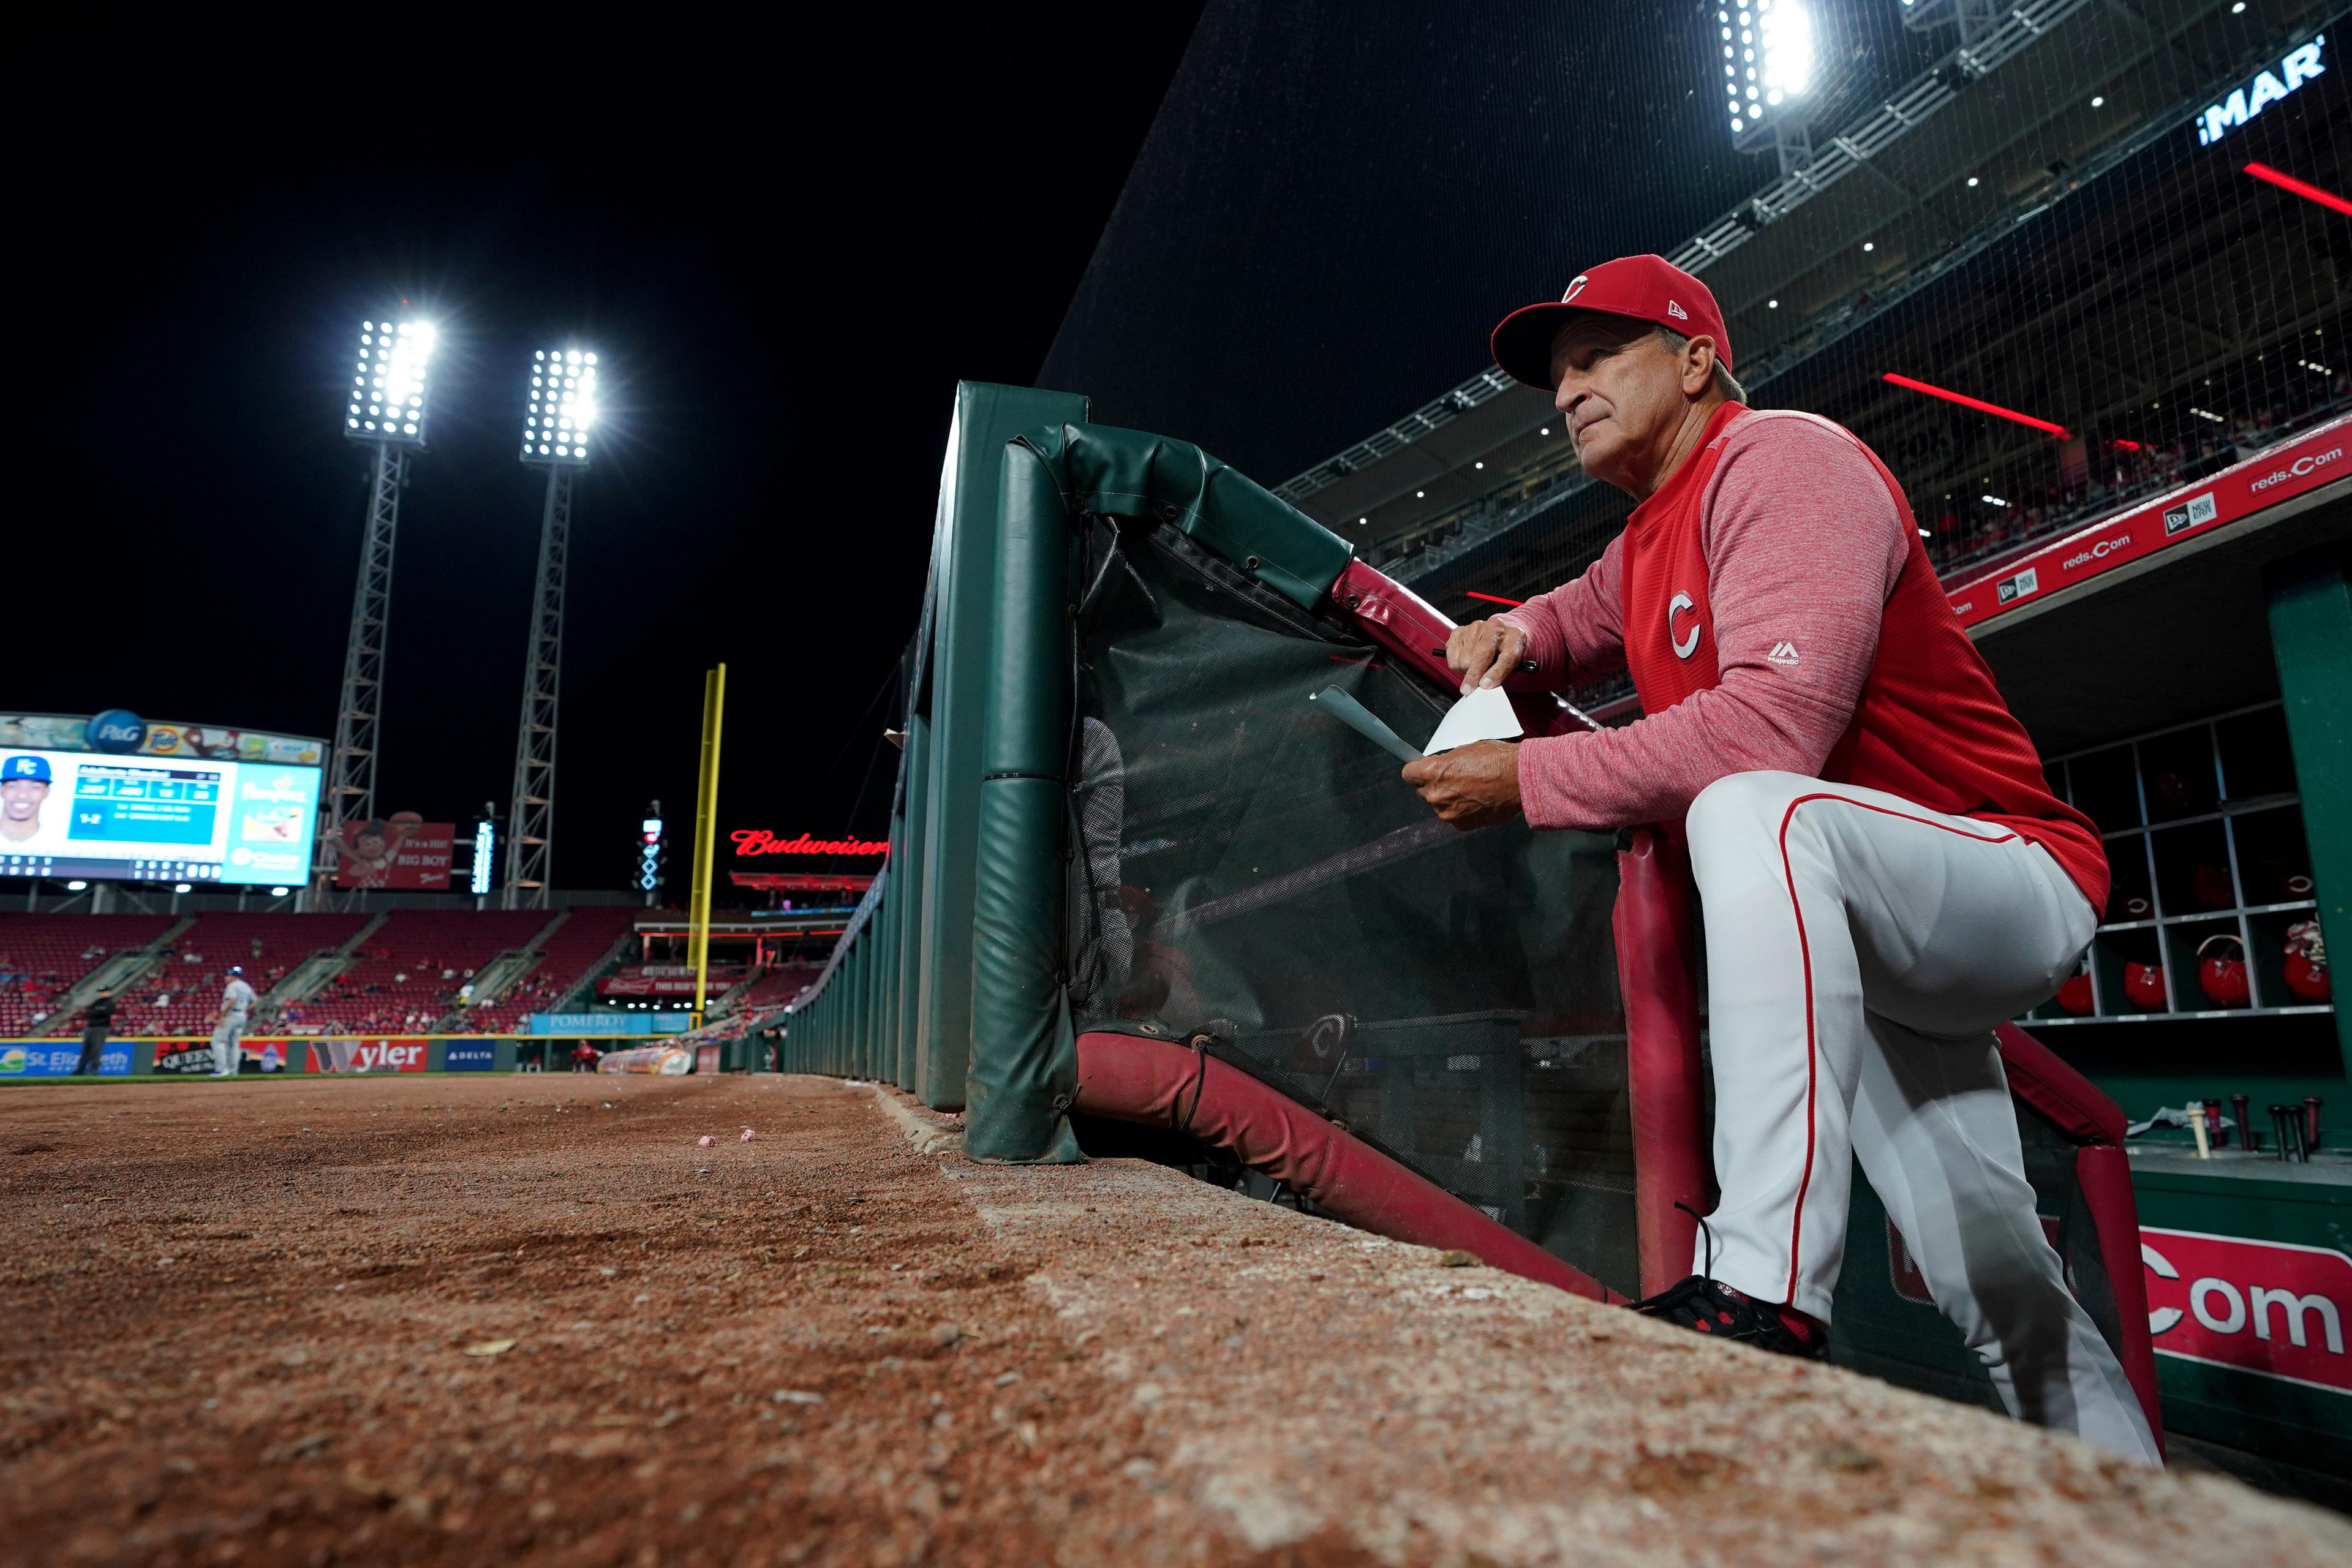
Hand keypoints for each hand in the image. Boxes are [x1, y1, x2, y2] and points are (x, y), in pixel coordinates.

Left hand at [1402, 740, 1522, 830]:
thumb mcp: (1464, 750)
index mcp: (1432, 772)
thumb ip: (1444, 763)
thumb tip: (1437, 769)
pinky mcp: (1461, 825)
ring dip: (1448, 799)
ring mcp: (1447, 812)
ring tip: (1470, 790)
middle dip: (1433, 786)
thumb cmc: (1496, 760)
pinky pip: (1453, 816)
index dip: (1416, 771)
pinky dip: (1461, 811)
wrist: (1520, 779)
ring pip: (1438, 805)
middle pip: (1421, 791)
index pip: (1408, 774)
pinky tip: (1476, 800)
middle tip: (1453, 779)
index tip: (1421, 772)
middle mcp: (1435, 794)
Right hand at [1446, 618, 1527, 694]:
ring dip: (1467, 669)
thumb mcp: (1513, 663)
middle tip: (1473, 686)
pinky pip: (1453, 658)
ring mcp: (1475, 627)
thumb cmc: (1505, 651)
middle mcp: (1494, 627)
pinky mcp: (1459, 632)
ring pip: (1464, 659)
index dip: (1496, 672)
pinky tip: (1466, 660)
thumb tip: (1485, 684)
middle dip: (1475, 674)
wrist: (1497, 637)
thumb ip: (1502, 673)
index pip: (1507, 655)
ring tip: (1475, 666)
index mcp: (1514, 636)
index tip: (1485, 685)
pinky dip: (1457, 665)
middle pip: (1481, 655)